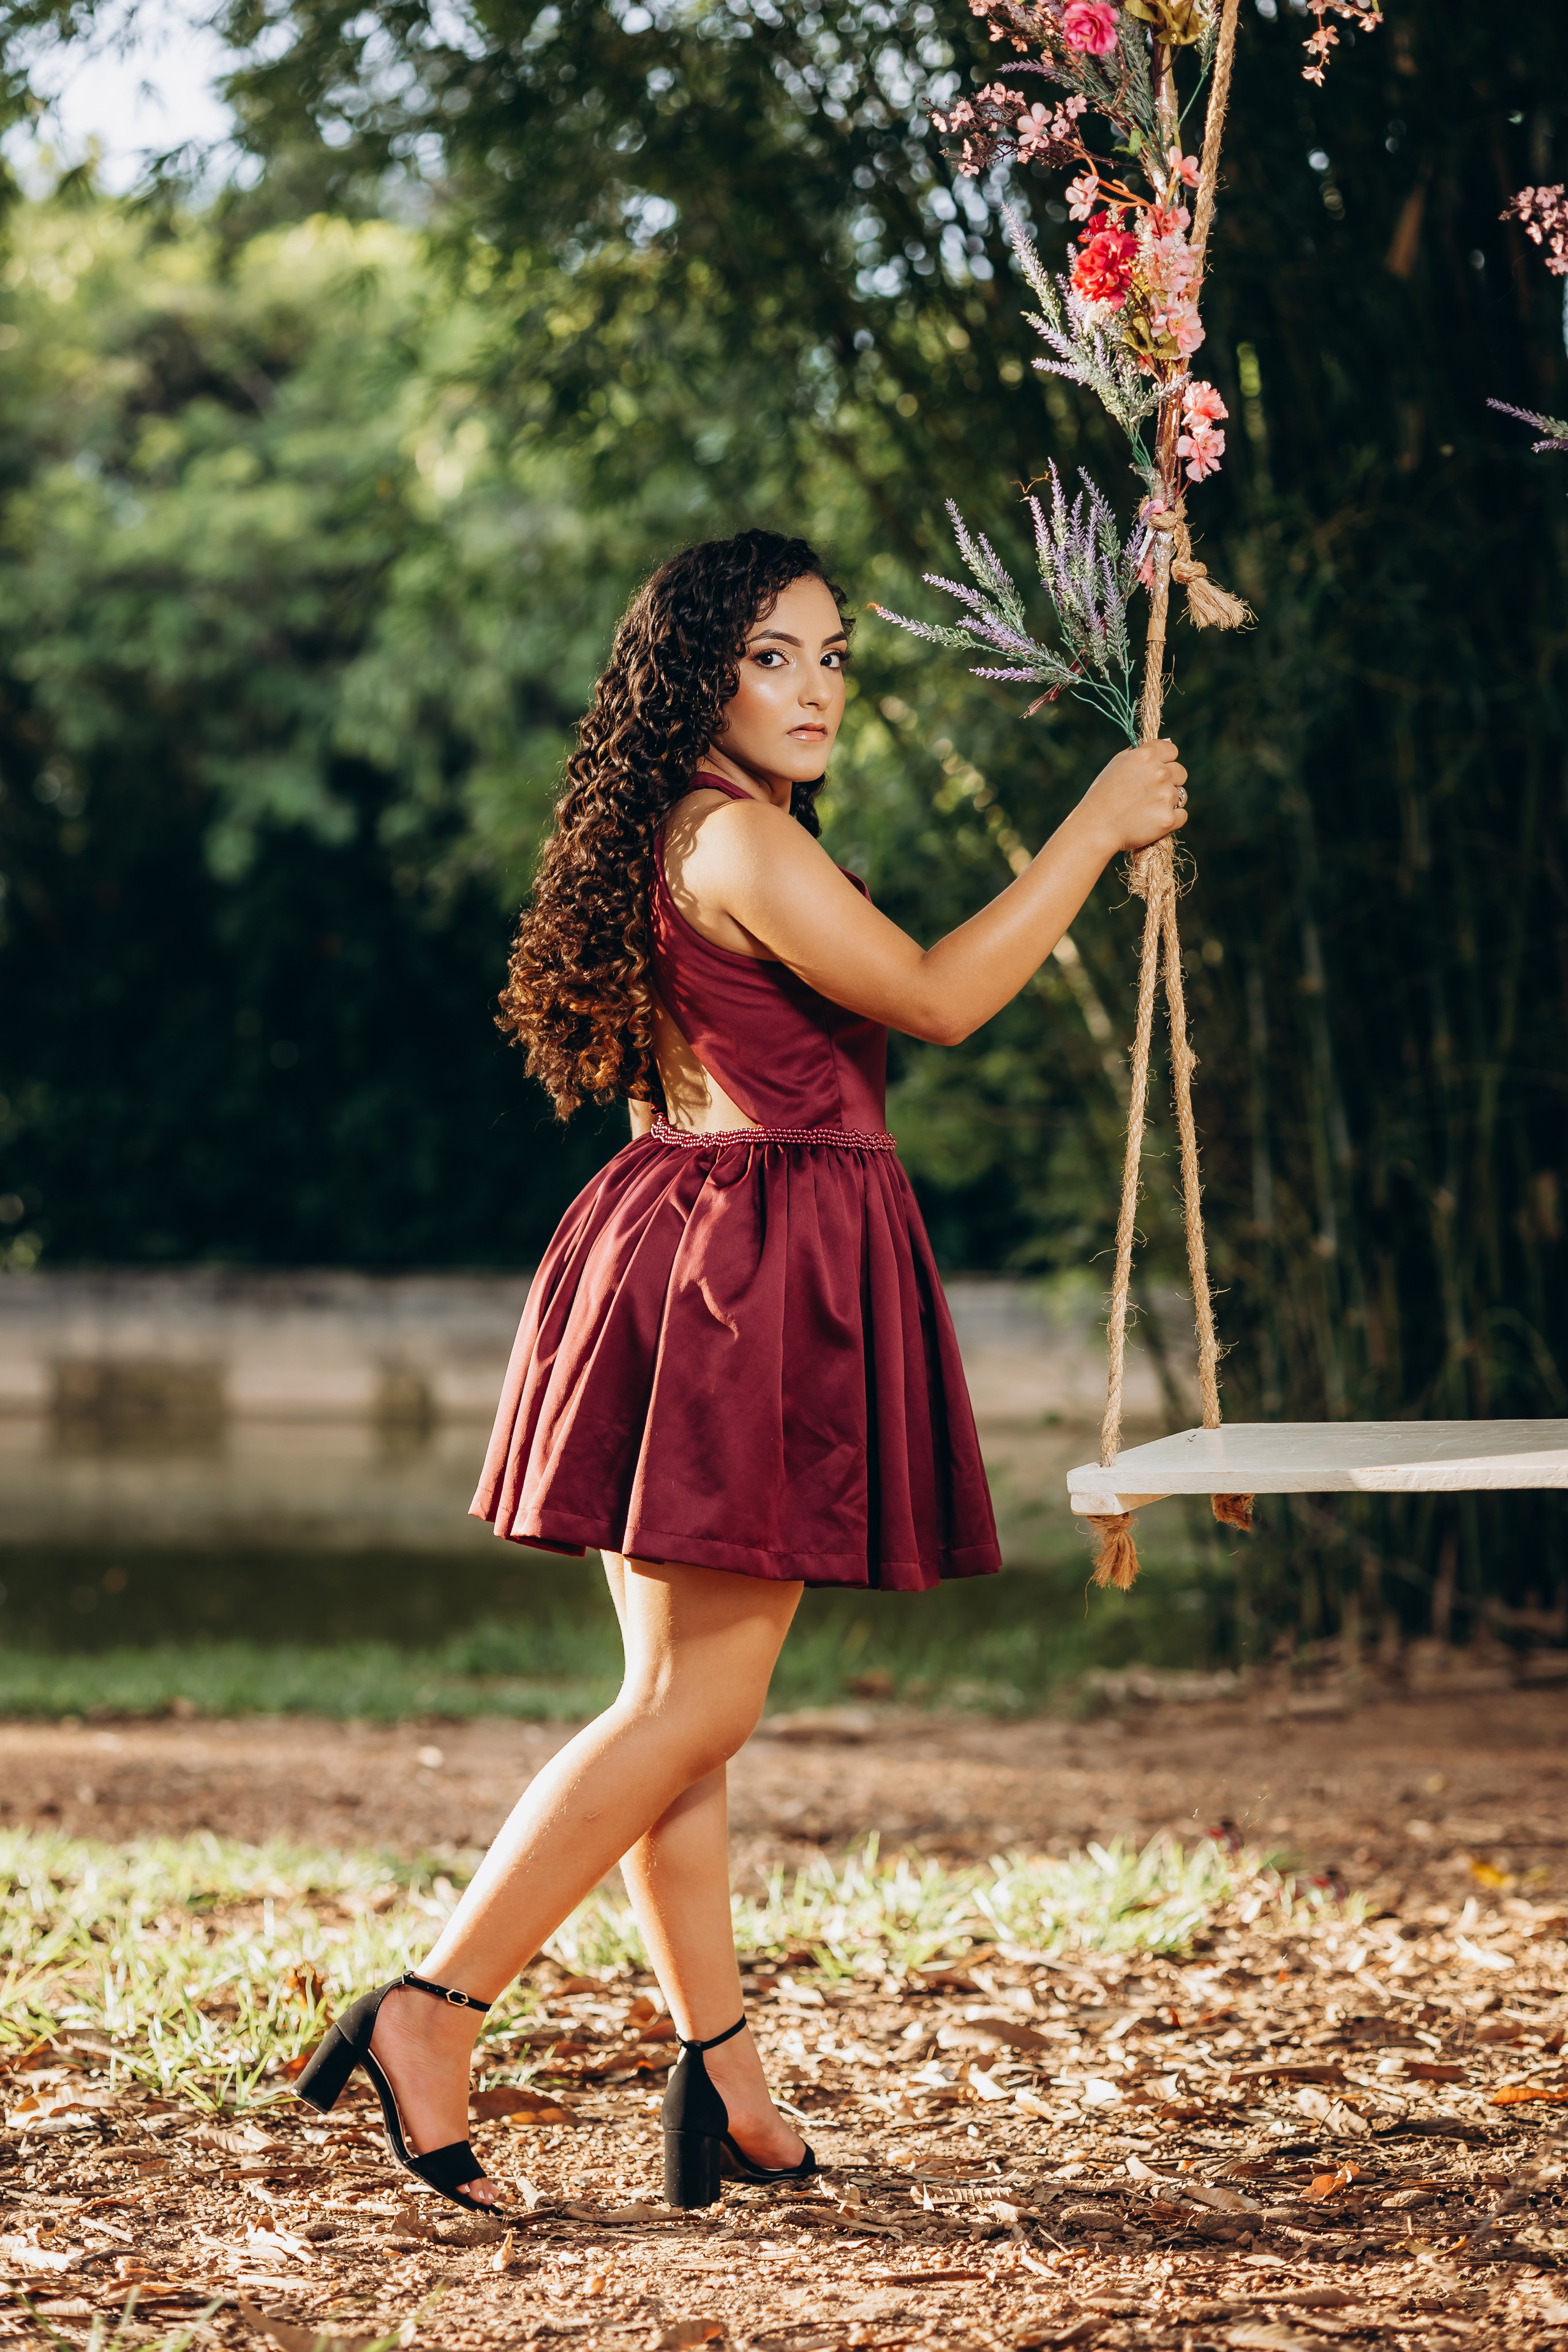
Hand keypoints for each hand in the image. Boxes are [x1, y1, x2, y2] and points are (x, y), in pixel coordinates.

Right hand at [1078, 738, 1187, 857]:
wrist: (1095, 828)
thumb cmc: (1101, 795)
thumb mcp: (1115, 765)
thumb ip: (1140, 753)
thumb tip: (1165, 744)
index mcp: (1146, 756)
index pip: (1172, 751)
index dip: (1165, 760)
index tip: (1156, 770)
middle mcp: (1159, 773)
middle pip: (1181, 772)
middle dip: (1170, 781)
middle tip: (1149, 794)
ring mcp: (1166, 796)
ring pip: (1180, 795)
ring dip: (1167, 801)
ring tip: (1145, 810)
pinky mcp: (1168, 818)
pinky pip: (1181, 815)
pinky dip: (1170, 819)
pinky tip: (1152, 821)